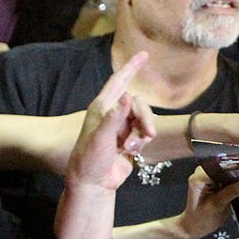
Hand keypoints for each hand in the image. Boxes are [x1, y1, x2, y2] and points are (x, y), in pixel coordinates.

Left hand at [65, 52, 156, 191]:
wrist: (93, 184)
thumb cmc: (90, 159)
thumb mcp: (101, 138)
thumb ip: (115, 117)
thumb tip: (127, 95)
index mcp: (102, 107)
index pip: (119, 81)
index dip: (132, 67)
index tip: (145, 54)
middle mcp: (112, 113)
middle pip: (138, 104)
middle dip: (145, 118)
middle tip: (149, 134)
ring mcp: (121, 127)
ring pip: (144, 119)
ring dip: (143, 134)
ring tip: (133, 149)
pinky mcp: (129, 140)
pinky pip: (145, 133)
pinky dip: (142, 142)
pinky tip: (132, 153)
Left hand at [174, 168, 238, 238]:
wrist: (194, 226)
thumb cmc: (200, 219)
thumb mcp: (217, 206)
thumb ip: (230, 193)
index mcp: (199, 178)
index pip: (220, 166)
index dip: (234, 167)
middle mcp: (202, 174)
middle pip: (224, 167)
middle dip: (238, 171)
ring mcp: (208, 177)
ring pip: (227, 172)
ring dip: (238, 176)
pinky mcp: (214, 182)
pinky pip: (227, 178)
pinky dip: (235, 181)